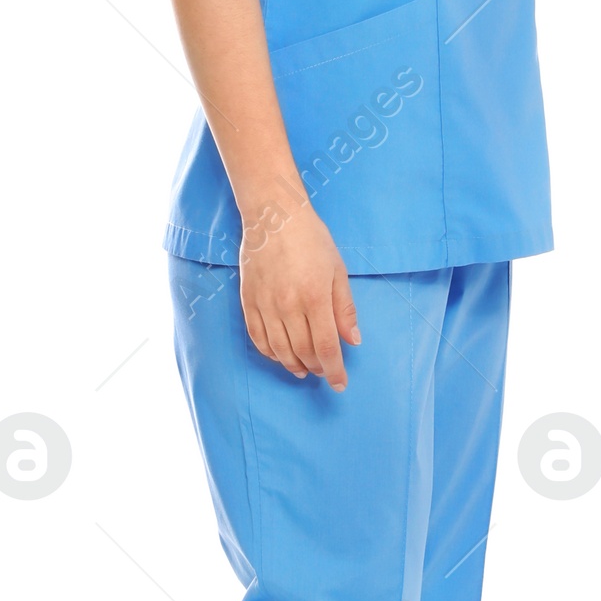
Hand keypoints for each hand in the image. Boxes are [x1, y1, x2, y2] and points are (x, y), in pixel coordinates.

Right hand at [239, 200, 359, 388]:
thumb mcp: (337, 271)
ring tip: (304, 369)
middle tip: (325, 371)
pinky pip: (257, 337)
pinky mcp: (248, 300)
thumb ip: (345, 308)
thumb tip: (352, 340)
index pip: (326, 347)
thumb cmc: (311, 240)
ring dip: (293, 364)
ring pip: (279, 349)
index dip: (335, 370)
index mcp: (314, 297)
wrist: (273, 216)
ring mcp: (265, 304)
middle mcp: (288, 305)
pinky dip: (270, 352)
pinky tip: (280, 355)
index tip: (340, 384)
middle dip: (317, 367)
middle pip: (303, 351)